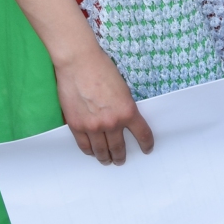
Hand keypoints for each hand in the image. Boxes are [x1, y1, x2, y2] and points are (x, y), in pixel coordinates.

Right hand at [53, 46, 154, 164]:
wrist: (79, 63)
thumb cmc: (103, 69)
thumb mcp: (124, 89)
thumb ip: (124, 107)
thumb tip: (125, 120)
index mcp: (128, 111)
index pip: (142, 134)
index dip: (146, 144)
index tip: (147, 149)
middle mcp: (112, 122)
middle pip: (118, 147)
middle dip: (121, 156)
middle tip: (121, 160)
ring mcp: (92, 126)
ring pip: (101, 150)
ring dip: (104, 157)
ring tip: (106, 160)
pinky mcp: (76, 125)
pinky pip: (84, 145)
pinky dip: (89, 151)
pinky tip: (91, 152)